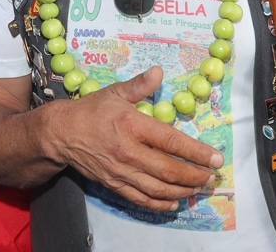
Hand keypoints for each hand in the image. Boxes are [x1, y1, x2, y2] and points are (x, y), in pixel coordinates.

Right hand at [54, 68, 221, 212]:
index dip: (197, 152)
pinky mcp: (114, 185)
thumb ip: (139, 85)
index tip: (216, 158)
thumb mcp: (114, 93)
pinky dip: (161, 204)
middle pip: (170, 170)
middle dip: (196, 176)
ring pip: (159, 188)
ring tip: (199, 189)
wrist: (59, 134)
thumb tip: (159, 72)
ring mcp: (122, 172)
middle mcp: (129, 152)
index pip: (172, 142)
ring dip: (183, 191)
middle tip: (212, 177)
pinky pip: (142, 199)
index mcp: (132, 125)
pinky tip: (175, 202)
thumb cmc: (89, 111)